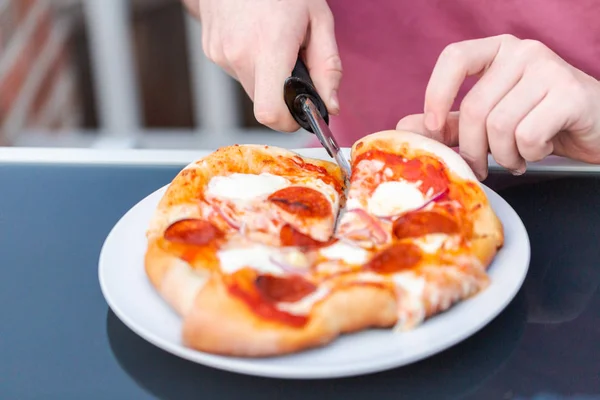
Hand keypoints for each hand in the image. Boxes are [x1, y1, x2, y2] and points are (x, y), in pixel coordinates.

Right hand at [184, 0, 341, 131]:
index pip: (269, 113)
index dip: (287, 122)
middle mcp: (239, 55)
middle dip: (281, 95)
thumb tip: (330, 106)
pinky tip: (255, 37)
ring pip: (250, 88)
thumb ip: (328, 68)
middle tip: (293, 65)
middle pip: (263, 103)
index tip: (299, 114)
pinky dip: (250, 64)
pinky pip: (236, 72)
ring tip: (273, 43)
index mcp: (270, 48)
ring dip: (266, 77)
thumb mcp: (318, 19)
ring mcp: (220, 54)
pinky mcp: (211, 50)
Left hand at [396, 34, 599, 179]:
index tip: (435, 131)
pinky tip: (537, 151)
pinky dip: (528, 155)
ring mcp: (549, 68)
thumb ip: (451, 124)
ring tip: (516, 158)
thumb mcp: (491, 121)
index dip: (437, 94)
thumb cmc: (539, 121)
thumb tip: (404, 125)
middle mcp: (522, 52)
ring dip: (504, 156)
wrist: (595, 127)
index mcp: (497, 51)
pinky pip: (527, 135)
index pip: (455, 57)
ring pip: (500, 126)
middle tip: (484, 165)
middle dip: (474, 149)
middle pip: (475, 107)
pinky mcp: (570, 93)